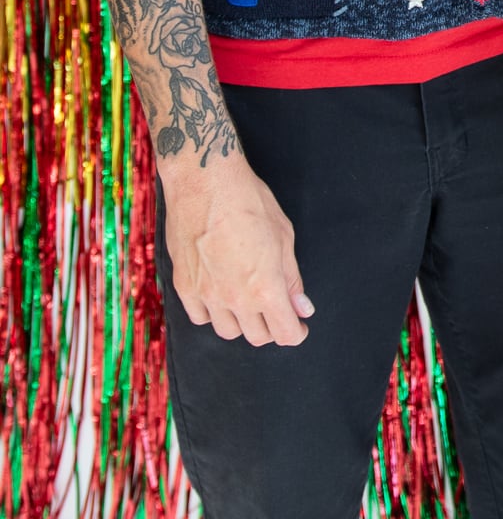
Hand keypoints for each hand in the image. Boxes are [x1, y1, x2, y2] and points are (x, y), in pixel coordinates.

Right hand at [160, 154, 313, 345]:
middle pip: (257, 336)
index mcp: (265, 287)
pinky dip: (213, 314)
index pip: (284, 333)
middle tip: (276, 309)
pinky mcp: (184, 286)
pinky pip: (200, 317)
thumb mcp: (284, 235)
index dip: (295, 332)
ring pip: (228, 331)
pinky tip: (220, 296)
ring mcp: (207, 295)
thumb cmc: (249, 201)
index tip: (298, 326)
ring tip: (248, 301)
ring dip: (243, 322)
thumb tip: (302, 307)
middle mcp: (235, 298)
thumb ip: (292, 277)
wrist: (204, 181)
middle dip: (272, 326)